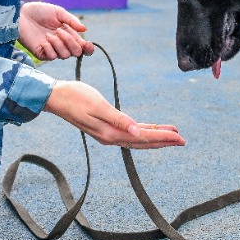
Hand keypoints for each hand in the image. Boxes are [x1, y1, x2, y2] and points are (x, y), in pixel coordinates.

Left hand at [18, 2, 94, 60]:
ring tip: (48, 34)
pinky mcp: (41, 54)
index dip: (88, 48)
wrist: (21, 14)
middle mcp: (62, 44)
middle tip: (60, 31)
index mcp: (69, 34)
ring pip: (64, 55)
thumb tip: (85, 29)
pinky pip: (51, 56)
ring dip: (58, 44)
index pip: (82, 46)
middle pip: (76, 53)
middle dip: (71, 42)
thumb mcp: (58, 12)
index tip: (87, 44)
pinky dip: (49, 48)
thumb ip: (71, 21)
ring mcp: (52, 49)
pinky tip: (43, 40)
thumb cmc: (39, 11)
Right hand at [44, 81, 184, 148]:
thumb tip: (137, 132)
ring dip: (155, 136)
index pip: (143, 138)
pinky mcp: (106, 127)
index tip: (179, 137)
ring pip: (138, 138)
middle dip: (164, 140)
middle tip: (183, 140)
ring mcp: (108, 133)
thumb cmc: (75, 97)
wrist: (56, 97)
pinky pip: (130, 132)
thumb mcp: (98, 106)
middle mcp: (111, 137)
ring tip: (173, 134)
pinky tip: (150, 129)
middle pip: (143, 141)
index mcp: (111, 133)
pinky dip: (143, 131)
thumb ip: (118, 119)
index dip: (162, 137)